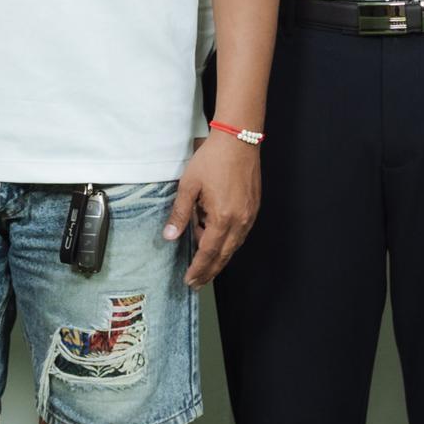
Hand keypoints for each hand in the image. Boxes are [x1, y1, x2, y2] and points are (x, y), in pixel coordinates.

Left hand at [166, 131, 261, 283]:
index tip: (189, 280)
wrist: (238, 140)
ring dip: (218, 257)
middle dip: (209, 271)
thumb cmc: (213, 159)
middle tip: (196, 283)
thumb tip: (170, 237)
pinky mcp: (253, 208)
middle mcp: (240, 221)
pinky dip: (228, 242)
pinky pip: (240, 234)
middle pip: (224, 255)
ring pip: (234, 246)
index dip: (198, 269)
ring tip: (203, 265)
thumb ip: (180, 214)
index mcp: (223, 218)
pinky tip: (217, 240)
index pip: (208, 253)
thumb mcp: (189, 186)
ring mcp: (249, 215)